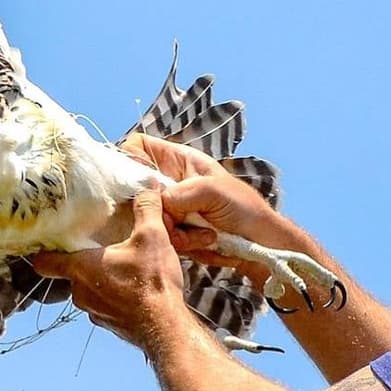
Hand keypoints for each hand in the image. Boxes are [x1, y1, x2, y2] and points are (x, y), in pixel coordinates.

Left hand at [30, 189, 193, 351]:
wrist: (166, 329)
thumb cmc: (152, 283)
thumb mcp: (153, 236)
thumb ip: (146, 209)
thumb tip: (146, 188)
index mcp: (80, 268)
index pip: (44, 261)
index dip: (43, 250)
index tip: (48, 240)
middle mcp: (80, 292)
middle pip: (70, 271)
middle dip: (84, 259)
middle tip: (100, 245)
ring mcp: (93, 311)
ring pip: (89, 288)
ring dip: (101, 278)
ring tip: (123, 266)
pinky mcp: (109, 323)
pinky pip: (105, 304)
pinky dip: (115, 295)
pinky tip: (135, 288)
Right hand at [118, 134, 284, 265]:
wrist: (260, 244)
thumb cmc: (244, 208)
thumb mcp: (216, 190)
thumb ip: (185, 191)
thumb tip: (161, 201)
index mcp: (179, 160)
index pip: (140, 146)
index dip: (130, 157)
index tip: (138, 181)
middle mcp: (169, 182)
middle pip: (136, 188)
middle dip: (153, 206)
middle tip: (175, 218)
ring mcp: (170, 208)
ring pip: (147, 216)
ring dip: (173, 230)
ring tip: (203, 232)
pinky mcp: (172, 231)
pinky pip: (161, 236)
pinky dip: (181, 243)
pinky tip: (205, 241)